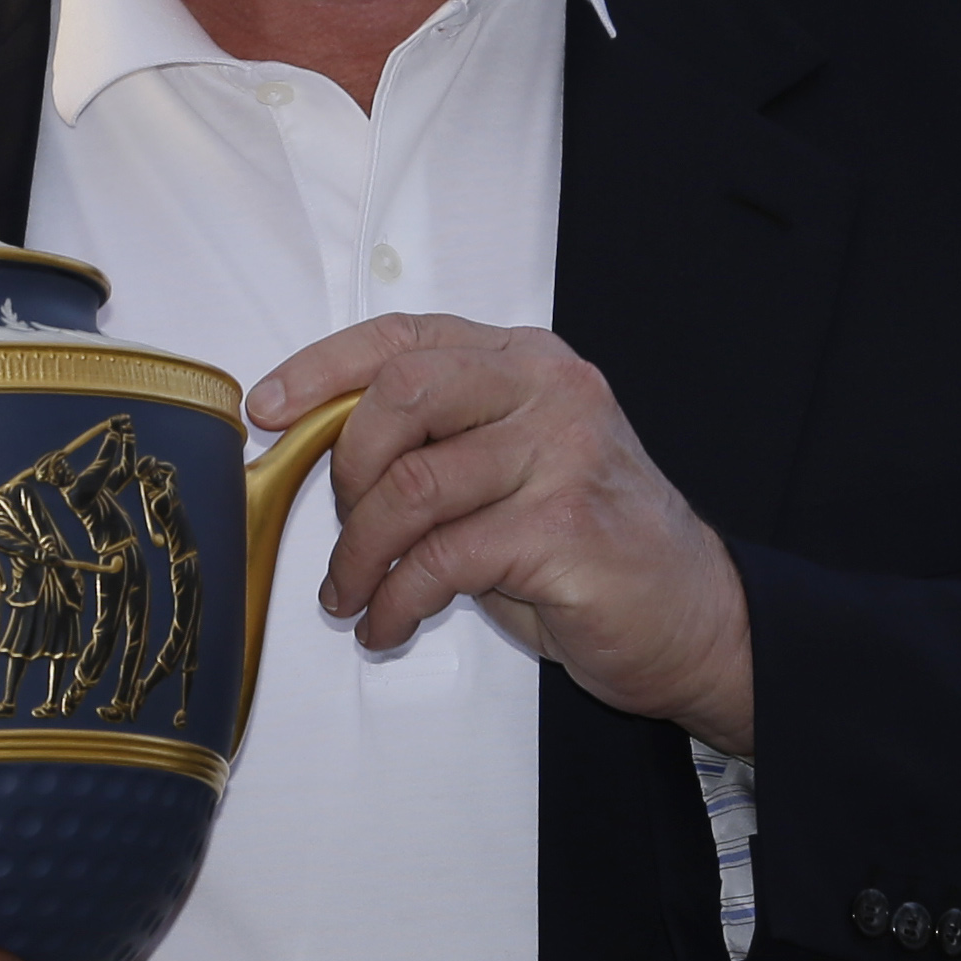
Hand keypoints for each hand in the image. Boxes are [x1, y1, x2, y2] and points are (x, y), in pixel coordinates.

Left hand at [253, 316, 753, 753]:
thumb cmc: (591, 544)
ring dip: (360, 554)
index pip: (403, 337)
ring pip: (411, 486)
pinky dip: (395, 601)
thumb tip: (323, 454)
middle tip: (344, 532)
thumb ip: (440, 441)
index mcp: (527, 362)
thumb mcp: (513, 468)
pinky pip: (440, 560)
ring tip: (352, 594)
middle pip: (399, 394)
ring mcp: (564, 453)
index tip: (267, 408)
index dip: (321, 369)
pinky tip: (389, 624)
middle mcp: (549, 391)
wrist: (693, 614)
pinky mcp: (564, 528)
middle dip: (344, 472)